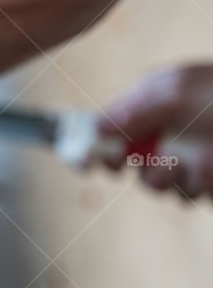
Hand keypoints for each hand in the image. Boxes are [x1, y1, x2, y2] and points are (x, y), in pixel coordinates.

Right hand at [98, 66, 212, 196]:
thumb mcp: (179, 94)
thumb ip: (135, 111)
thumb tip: (96, 127)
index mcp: (151, 103)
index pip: (110, 127)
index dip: (95, 146)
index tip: (87, 165)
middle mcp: (164, 130)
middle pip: (129, 162)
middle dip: (140, 169)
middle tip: (157, 165)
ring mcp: (185, 155)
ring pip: (156, 183)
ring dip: (171, 178)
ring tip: (198, 161)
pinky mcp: (204, 177)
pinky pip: (187, 193)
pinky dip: (200, 184)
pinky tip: (212, 166)